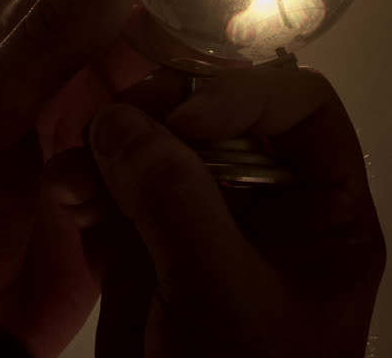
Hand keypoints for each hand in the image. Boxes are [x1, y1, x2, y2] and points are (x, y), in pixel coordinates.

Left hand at [0, 0, 154, 357]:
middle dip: (171, 89)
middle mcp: (71, 109)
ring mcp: (100, 168)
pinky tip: (146, 214)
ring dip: (162, 154)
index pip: (110, 9)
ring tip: (139, 178)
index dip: (157, 7)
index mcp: (33, 66)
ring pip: (167, 136)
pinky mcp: (121, 226)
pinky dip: (164, 204)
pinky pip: (166, 200)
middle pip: (152, 73)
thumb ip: (50, 40)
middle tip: (184, 111)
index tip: (203, 14)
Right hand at [46, 65, 386, 356]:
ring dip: (114, 144)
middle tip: (116, 123)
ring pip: (162, 148)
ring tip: (77, 163)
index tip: (182, 117)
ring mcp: (205, 225)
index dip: (243, 95)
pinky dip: (88, 185)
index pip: (301, 109)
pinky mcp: (148, 252)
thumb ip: (180, 202)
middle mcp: (268, 205)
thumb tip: (123, 121)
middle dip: (165, 112)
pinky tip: (67, 192)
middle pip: (223, 115)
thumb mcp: (226, 296)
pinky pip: (118, 194)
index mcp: (325, 211)